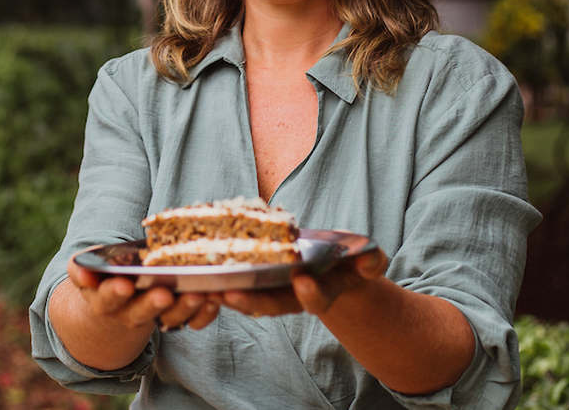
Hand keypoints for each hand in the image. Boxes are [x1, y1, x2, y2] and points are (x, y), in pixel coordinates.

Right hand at [65, 258, 219, 331]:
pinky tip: (212, 300)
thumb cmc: (101, 285)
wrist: (111, 317)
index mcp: (105, 301)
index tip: (124, 284)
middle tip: (164, 294)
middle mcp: (129, 314)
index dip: (114, 292)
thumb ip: (82, 269)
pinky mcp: (175, 321)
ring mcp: (154, 319)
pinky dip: (203, 314)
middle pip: (140, 312)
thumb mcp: (85, 277)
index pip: (107, 298)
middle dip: (151, 304)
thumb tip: (82, 267)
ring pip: (169, 319)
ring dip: (183, 308)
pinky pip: (191, 322)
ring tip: (196, 294)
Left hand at [216, 248, 389, 318]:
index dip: (310, 293)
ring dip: (227, 295)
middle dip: (253, 301)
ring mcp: (276, 293)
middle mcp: (295, 298)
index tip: (303, 281)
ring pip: (249, 299)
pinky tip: (198, 276)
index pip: (315, 299)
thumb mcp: (367, 263)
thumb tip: (370, 262)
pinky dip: (218, 284)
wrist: (336, 273)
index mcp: (322, 293)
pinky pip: (236, 287)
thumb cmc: (351, 264)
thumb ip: (370, 263)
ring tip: (205, 288)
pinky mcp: (258, 285)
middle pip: (272, 305)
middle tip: (231, 293)